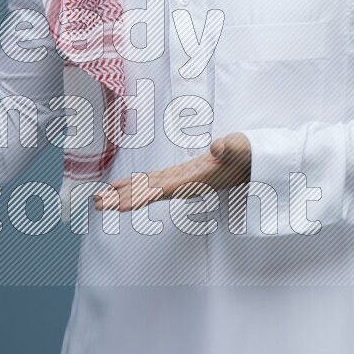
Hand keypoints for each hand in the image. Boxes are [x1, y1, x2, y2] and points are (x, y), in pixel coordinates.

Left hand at [93, 132, 251, 212]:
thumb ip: (230, 148)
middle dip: (122, 200)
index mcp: (194, 179)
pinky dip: (136, 184)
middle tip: (96, 204)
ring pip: (147, 188)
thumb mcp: (241, 147)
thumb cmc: (250, 155)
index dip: (139, 197)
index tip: (118, 206)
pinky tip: (122, 187)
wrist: (257, 163)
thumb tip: (217, 148)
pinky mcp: (182, 175)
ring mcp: (182, 180)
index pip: (161, 190)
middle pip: (147, 193)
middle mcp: (184, 183)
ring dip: (124, 194)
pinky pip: (154, 181)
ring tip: (100, 199)